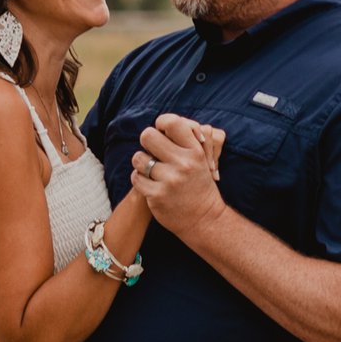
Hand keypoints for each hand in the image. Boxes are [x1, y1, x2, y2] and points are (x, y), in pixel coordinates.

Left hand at [131, 117, 226, 241]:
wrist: (204, 219)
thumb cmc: (198, 184)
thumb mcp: (201, 159)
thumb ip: (184, 140)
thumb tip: (161, 123)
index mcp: (195, 151)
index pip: (171, 122)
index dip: (161, 125)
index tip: (163, 134)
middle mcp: (183, 163)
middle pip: (147, 135)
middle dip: (148, 142)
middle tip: (154, 153)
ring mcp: (169, 180)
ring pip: (138, 158)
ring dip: (142, 163)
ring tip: (152, 170)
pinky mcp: (157, 195)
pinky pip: (135, 177)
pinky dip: (139, 179)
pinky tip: (149, 183)